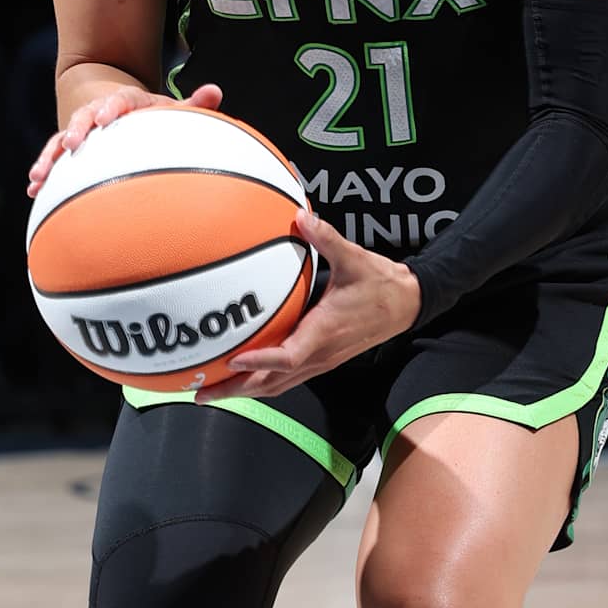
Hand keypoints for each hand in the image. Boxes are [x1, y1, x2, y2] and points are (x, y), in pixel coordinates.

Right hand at [27, 81, 221, 197]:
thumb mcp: (172, 108)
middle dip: (75, 129)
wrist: (124, 107)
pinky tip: (34, 189)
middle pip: (83, 117)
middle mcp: (98, 113)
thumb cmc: (153, 114)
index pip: (118, 100)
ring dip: (49, 156)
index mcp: (125, 102)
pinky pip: (54, 157)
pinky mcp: (71, 148)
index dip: (111, 107)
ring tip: (39, 175)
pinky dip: (44, 170)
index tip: (106, 118)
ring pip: (61, 140)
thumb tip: (216, 90)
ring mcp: (82, 130)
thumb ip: (193, 103)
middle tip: (70, 143)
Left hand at [210, 207, 420, 400]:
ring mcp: (322, 361)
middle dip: (237, 389)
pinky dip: (262, 380)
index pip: (288, 356)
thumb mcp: (355, 257)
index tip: (232, 359)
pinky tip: (243, 375)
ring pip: (278, 385)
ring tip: (212, 391)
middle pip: (273, 382)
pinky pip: (287, 377)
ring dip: (246, 390)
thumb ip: (326, 238)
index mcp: (324, 332)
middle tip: (201, 391)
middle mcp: (321, 354)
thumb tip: (301, 216)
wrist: (407, 304)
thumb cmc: (380, 283)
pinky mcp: (322, 360)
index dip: (260, 361)